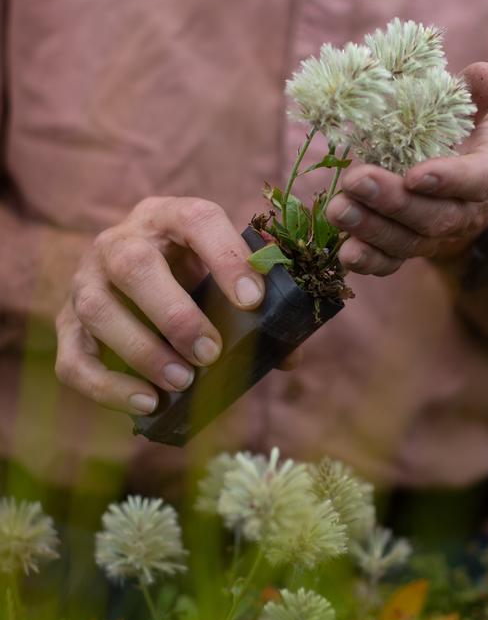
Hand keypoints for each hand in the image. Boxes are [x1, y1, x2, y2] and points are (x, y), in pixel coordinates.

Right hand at [55, 197, 265, 414]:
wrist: (130, 273)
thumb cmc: (190, 274)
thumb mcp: (221, 273)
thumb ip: (256, 305)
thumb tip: (289, 356)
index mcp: (167, 217)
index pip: (196, 220)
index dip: (226, 256)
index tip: (253, 300)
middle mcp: (118, 242)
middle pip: (133, 264)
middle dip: (174, 314)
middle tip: (210, 352)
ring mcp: (85, 281)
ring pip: (97, 309)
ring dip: (142, 350)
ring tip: (182, 382)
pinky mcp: (67, 325)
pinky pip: (73, 358)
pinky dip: (107, 386)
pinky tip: (147, 402)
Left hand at [326, 62, 487, 275]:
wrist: (459, 177)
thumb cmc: (463, 131)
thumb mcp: (474, 108)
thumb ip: (475, 94)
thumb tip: (483, 73)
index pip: (478, 178)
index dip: (450, 179)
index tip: (416, 174)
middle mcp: (466, 209)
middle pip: (435, 217)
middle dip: (394, 203)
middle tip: (359, 181)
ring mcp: (436, 234)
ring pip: (408, 241)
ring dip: (371, 229)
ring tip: (338, 209)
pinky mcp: (409, 247)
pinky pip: (391, 262)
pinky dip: (369, 260)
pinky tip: (345, 252)